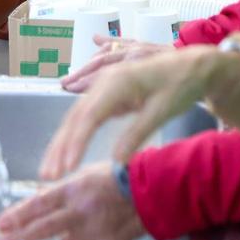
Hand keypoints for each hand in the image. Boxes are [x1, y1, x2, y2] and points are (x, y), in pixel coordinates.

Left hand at [0, 163, 144, 239]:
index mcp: (74, 189)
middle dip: (19, 239)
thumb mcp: (84, 175)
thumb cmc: (115, 178)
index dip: (18, 216)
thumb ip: (61, 193)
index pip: (39, 205)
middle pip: (44, 229)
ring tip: (87, 217)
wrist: (152, 194)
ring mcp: (94, 233)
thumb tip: (37, 206)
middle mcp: (81, 212)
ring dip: (67, 232)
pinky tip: (98, 227)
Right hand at [40, 46, 239, 180]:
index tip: (66, 167)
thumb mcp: (162, 110)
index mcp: (118, 83)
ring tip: (50, 168)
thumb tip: (115, 161)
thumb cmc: (179, 85)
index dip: (75, 143)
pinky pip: (84, 115)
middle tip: (47, 174)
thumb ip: (137, 134)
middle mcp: (104, 82)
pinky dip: (73, 134)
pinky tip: (65, 152)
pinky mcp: (107, 93)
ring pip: (76, 116)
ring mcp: (103, 86)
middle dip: (60, 146)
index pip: (89, 117)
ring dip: (61, 142)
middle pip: (75, 117)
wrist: (192, 65)